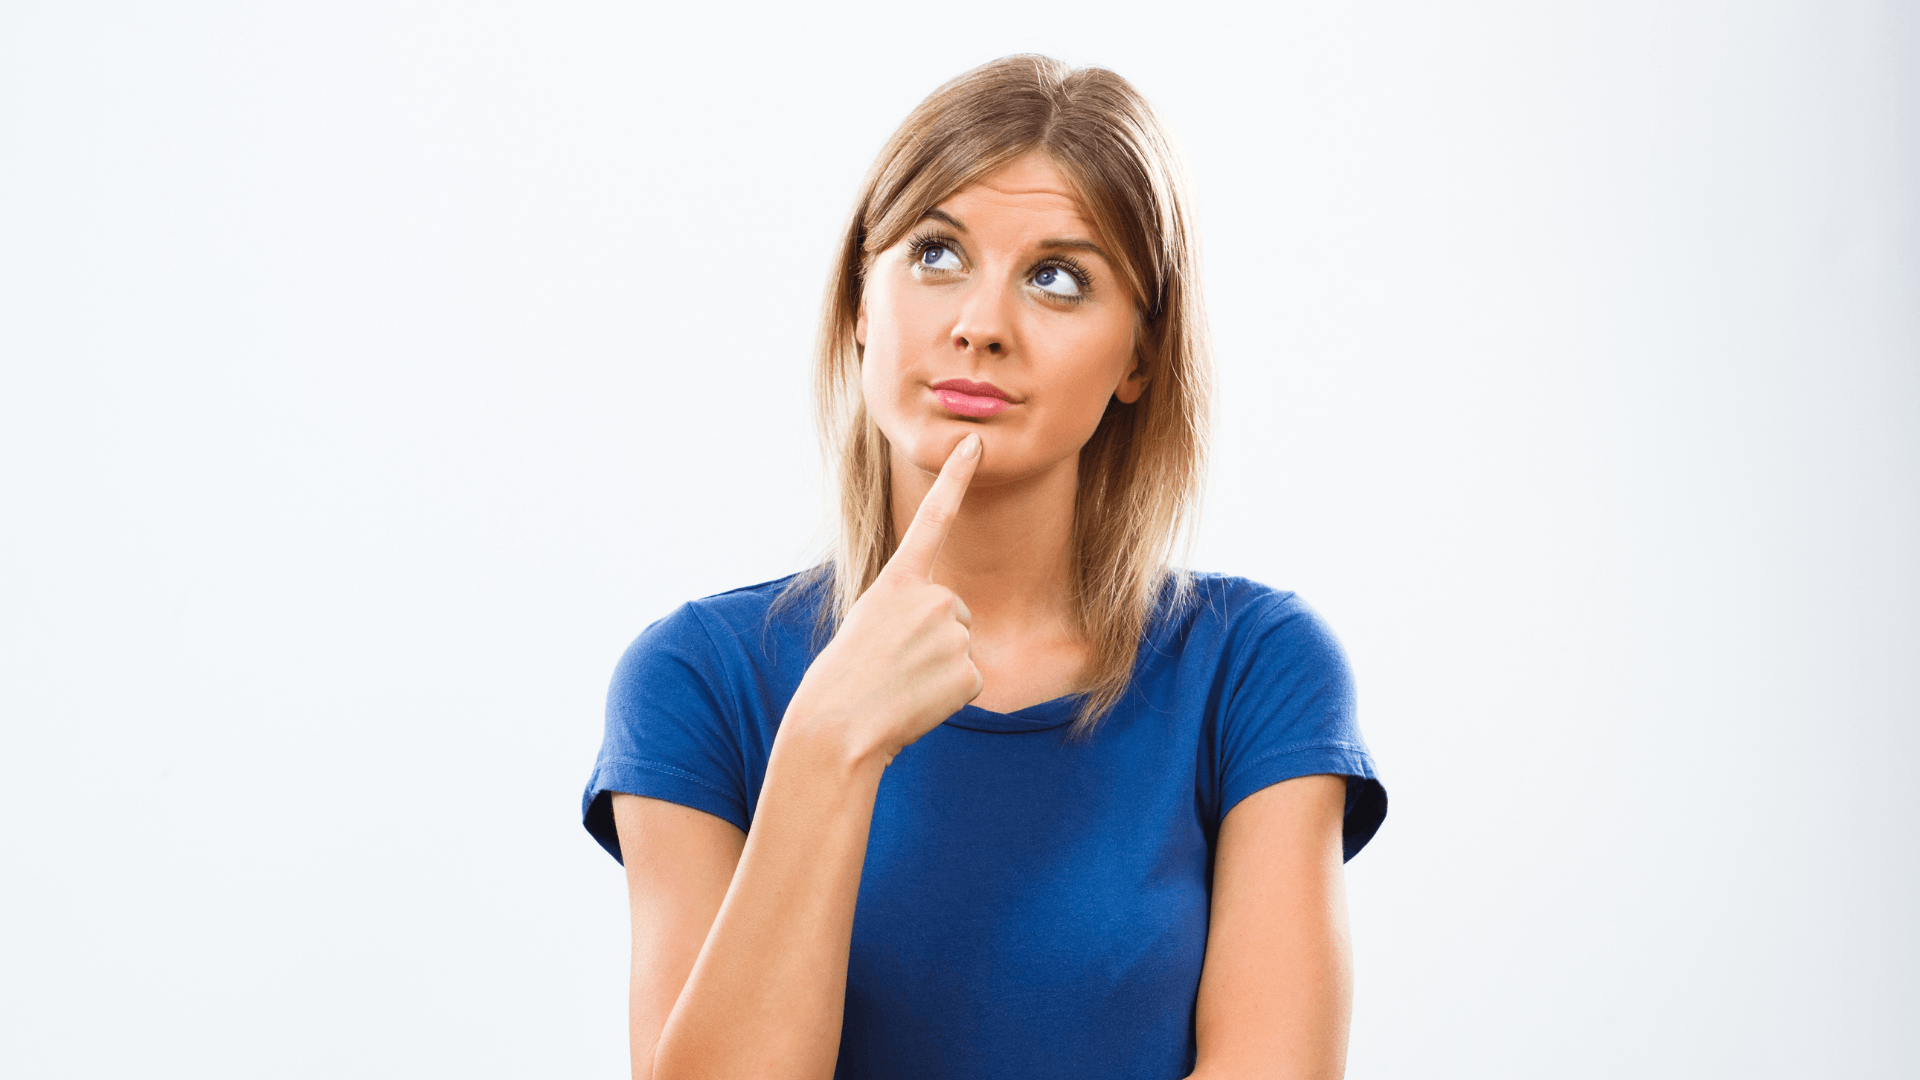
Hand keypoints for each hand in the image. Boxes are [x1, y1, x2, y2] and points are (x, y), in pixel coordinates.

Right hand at [784, 433, 983, 765]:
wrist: (839, 725)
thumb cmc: (845, 679)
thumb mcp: (870, 626)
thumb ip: (910, 613)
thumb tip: (950, 628)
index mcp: (899, 581)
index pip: (933, 519)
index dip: (957, 478)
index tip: (976, 442)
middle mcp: (934, 598)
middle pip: (954, 613)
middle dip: (932, 640)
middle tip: (893, 664)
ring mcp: (954, 633)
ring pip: (960, 649)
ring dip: (936, 670)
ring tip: (901, 684)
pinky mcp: (969, 672)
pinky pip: (968, 682)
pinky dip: (946, 697)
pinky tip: (917, 702)